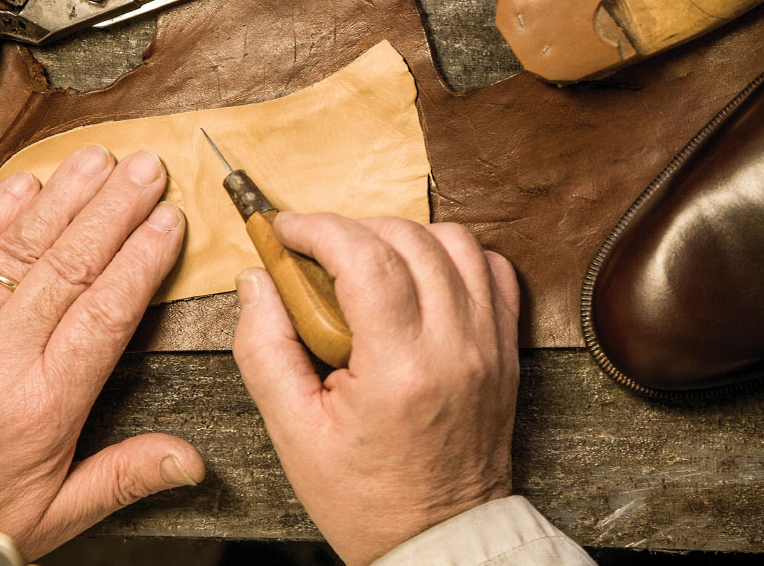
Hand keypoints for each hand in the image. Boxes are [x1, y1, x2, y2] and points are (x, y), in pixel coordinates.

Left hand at [0, 145, 203, 557]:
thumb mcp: (53, 514)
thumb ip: (124, 476)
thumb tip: (190, 461)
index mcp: (41, 402)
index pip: (105, 311)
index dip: (142, 259)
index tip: (169, 222)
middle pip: (71, 264)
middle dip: (116, 209)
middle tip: (149, 168)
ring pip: (23, 245)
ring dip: (67, 195)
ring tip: (101, 158)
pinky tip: (29, 180)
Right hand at [232, 213, 519, 565]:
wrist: (438, 538)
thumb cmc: (365, 496)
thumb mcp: (292, 433)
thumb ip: (264, 349)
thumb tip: (257, 281)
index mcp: (401, 370)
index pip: (365, 258)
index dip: (319, 229)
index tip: (288, 231)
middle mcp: (456, 346)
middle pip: (409, 239)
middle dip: (353, 229)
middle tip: (317, 254)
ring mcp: (490, 344)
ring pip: (456, 242)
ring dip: (404, 236)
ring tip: (367, 264)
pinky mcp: (506, 347)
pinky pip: (494, 270)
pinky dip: (455, 257)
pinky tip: (421, 278)